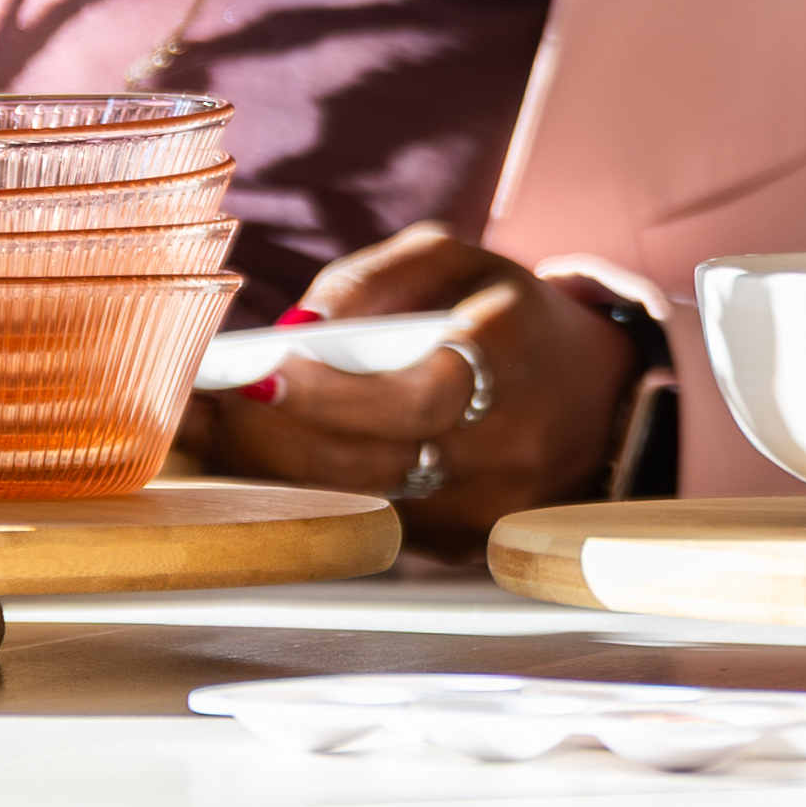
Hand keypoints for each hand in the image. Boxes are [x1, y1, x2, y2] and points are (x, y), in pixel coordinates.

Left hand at [209, 222, 628, 550]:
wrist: (600, 398)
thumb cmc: (511, 320)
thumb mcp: (460, 263)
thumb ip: (378, 277)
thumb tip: (299, 326)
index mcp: (511, 360)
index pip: (416, 395)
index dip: (333, 395)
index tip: (261, 374)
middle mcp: (507, 446)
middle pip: (375, 460)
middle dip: (276, 438)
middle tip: (205, 409)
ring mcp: (487, 506)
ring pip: (363, 500)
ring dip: (276, 473)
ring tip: (213, 435)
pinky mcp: (464, 543)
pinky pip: (374, 520)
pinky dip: (313, 494)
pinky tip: (263, 465)